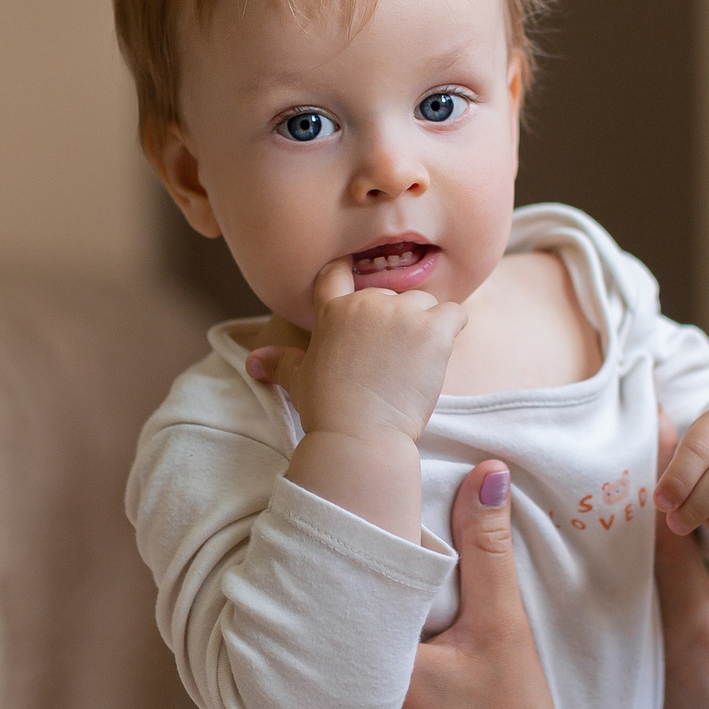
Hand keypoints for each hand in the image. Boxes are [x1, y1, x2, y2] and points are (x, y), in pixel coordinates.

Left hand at [222, 457, 580, 708]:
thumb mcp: (503, 630)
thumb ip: (487, 550)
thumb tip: (487, 472)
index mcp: (369, 671)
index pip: (314, 616)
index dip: (296, 584)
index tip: (279, 553)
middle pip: (281, 667)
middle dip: (267, 634)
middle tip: (251, 597)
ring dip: (255, 694)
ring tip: (241, 659)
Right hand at [247, 257, 465, 446]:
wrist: (360, 436)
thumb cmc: (328, 410)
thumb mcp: (299, 381)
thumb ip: (280, 363)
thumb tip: (253, 361)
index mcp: (334, 311)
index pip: (339, 272)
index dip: (350, 275)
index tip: (361, 291)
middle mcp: (367, 303)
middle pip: (390, 295)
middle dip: (394, 321)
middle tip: (391, 360)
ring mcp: (402, 314)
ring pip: (424, 302)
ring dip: (424, 324)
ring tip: (414, 362)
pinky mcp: (433, 330)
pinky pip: (455, 314)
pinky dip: (452, 329)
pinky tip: (439, 354)